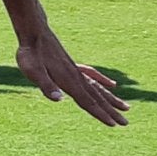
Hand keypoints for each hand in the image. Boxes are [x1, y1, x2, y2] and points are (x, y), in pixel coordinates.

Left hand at [15, 30, 129, 126]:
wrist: (34, 31)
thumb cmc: (30, 53)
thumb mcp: (32, 71)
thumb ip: (46, 85)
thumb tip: (60, 100)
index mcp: (68, 81)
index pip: (87, 101)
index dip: (100, 114)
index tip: (114, 125)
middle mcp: (76, 76)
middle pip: (97, 97)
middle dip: (111, 111)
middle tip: (126, 123)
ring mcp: (76, 70)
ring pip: (98, 88)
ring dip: (111, 99)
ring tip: (126, 108)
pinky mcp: (73, 65)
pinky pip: (93, 75)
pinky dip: (103, 81)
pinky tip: (112, 85)